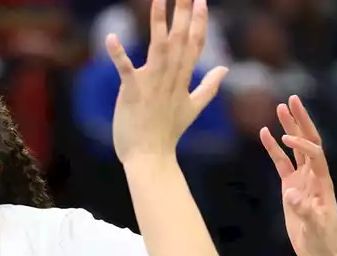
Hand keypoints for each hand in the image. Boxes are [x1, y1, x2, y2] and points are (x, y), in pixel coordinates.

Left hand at [105, 0, 226, 162]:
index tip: (202, 0)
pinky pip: (125, 70)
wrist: (151, 159)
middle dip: (184, 12)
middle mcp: (170, 78)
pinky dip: (118, 54)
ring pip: (159, 47)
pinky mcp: (131, 93)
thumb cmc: (168, 134)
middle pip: (180, 39)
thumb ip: (209, 86)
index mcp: (183, 79)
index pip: (194, 45)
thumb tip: (225, 68)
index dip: (199, 22)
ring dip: (159, 22)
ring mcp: (152, 85)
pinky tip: (111, 37)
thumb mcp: (193, 108)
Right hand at [259, 96, 336, 255]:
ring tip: (280, 107)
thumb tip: (290, 195)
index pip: (314, 154)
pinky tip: (265, 133)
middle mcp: (314, 176)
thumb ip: (304, 211)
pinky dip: (274, 148)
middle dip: (301, 121)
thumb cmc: (322, 241)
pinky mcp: (291, 186)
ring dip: (289, 128)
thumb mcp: (315, 228)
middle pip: (309, 141)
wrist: (321, 252)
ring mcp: (302, 180)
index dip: (302, 144)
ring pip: (296, 148)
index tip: (286, 138)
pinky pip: (282, 163)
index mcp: (322, 182)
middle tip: (292, 100)